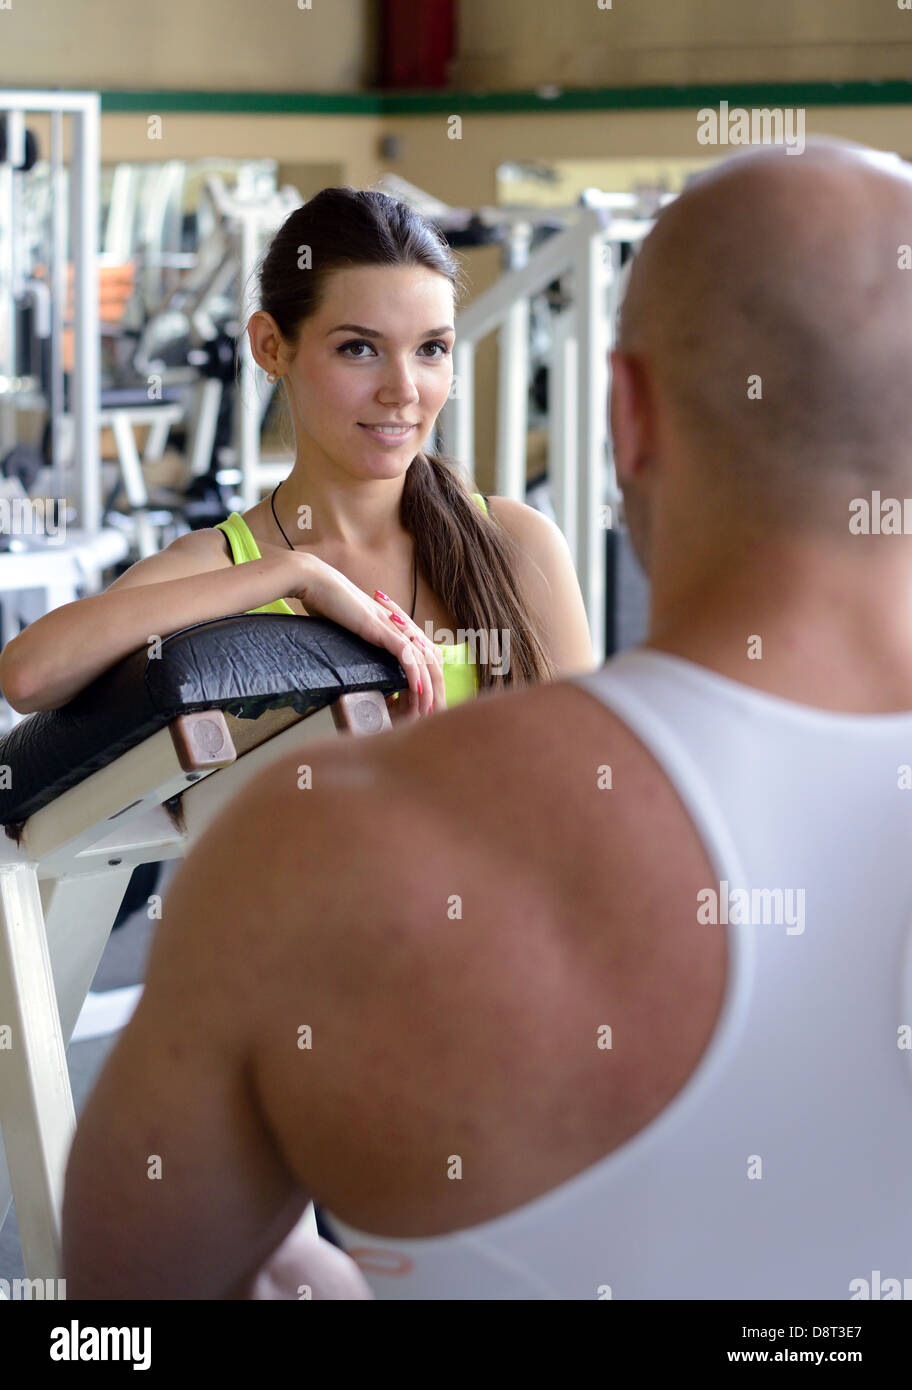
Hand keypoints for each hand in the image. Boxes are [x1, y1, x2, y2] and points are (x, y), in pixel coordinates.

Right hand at [288, 553, 445, 719]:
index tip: (423, 703)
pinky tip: (417, 689)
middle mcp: (398, 625)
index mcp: (393, 626)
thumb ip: (358, 640)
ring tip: (428, 709)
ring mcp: (391, 626)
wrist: (316, 582)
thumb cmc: (327, 603)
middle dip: (433, 688)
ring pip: (420, 659)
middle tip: (432, 712)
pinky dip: (413, 672)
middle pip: (428, 659)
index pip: (421, 655)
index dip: (426, 679)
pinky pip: (405, 652)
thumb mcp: (348, 627)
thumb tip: (352, 659)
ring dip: (427, 687)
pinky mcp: (380, 627)